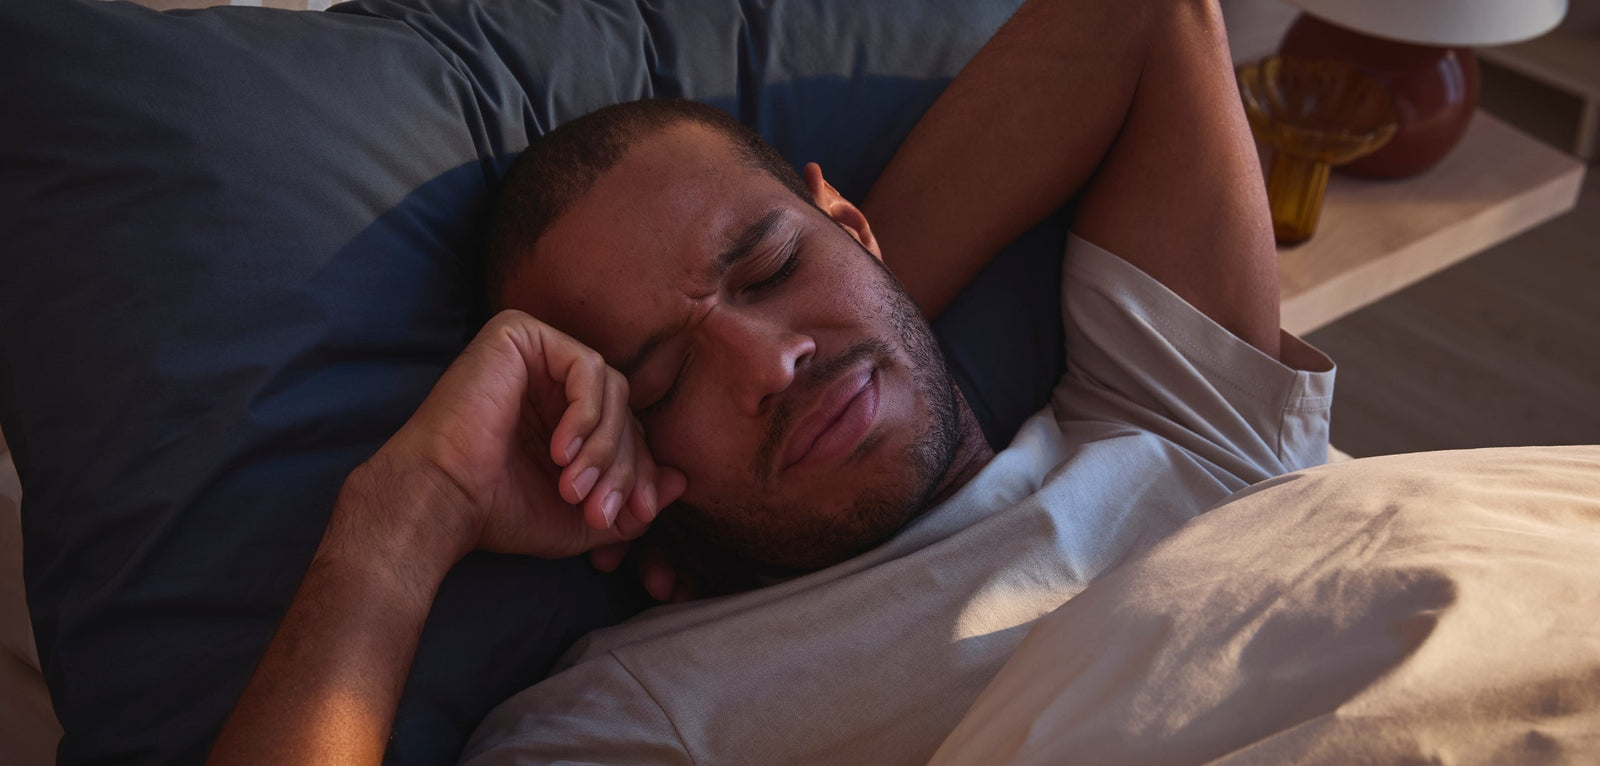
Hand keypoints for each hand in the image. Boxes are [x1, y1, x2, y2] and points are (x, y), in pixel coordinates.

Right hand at [342, 309, 687, 573]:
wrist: (440, 501)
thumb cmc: (501, 512)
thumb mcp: (583, 517)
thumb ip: (632, 502)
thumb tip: (680, 482)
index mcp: (561, 413)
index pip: (626, 430)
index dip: (639, 473)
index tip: (637, 516)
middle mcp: (549, 378)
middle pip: (624, 408)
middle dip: (624, 465)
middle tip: (604, 511)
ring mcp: (535, 352)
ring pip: (612, 389)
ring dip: (605, 446)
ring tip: (575, 488)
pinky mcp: (520, 334)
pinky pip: (586, 366)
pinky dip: (585, 414)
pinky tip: (561, 453)